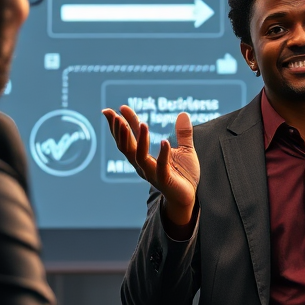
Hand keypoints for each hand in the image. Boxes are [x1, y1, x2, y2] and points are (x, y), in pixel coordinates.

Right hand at [101, 107, 198, 226]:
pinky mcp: (165, 180)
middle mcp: (143, 164)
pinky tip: (164, 141)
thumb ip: (183, 133)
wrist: (188, 196)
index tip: (118, 108)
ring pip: (139, 156)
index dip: (124, 123)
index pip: (131, 137)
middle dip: (120, 131)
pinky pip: (161, 167)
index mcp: (145, 155)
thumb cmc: (184, 174)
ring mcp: (152, 173)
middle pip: (126, 147)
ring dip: (140, 140)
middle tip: (115, 116)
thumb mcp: (185, 149)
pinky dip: (162, 154)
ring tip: (143, 123)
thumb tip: (183, 114)